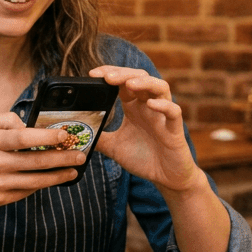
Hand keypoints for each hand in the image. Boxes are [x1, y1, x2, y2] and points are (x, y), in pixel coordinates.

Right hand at [0, 112, 83, 214]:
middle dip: (62, 158)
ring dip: (58, 176)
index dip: (47, 137)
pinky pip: (26, 191)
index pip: (24, 138)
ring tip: (74, 170)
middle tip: (81, 155)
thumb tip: (30, 126)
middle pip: (35, 162)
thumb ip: (6, 120)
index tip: (65, 135)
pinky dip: (41, 184)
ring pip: (35, 180)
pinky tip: (53, 178)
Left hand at [88, 65, 201, 192]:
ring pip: (160, 88)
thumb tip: (76, 135)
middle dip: (123, 74)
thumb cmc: (143, 158)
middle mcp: (148, 106)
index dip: (110, 73)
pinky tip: (150, 104)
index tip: (93, 74)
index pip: (123, 81)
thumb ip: (98, 138)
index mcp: (134, 107)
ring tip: (129, 84)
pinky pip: (173, 112)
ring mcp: (162, 115)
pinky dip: (163, 105)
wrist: (165, 177)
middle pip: (140, 78)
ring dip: (145, 82)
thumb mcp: (114, 147)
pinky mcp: (174, 129)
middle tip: (107, 77)